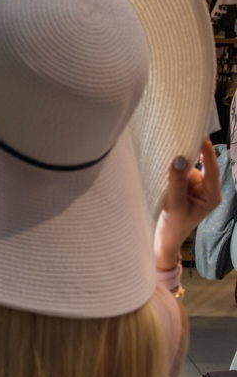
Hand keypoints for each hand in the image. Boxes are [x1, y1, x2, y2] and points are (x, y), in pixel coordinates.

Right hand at [154, 139, 221, 269]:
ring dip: (177, 165)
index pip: (212, 169)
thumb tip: (180, 159)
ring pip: (188, 167)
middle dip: (189, 156)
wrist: (164, 240)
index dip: (207, 151)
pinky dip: (172, 171)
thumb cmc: (172, 227)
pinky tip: (163, 174)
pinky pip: (180, 172)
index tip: (200, 135)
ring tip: (164, 168)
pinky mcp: (185, 186)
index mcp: (212, 195)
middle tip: (177, 141)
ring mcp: (196, 187)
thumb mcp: (174, 205)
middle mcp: (207, 189)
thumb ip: (177, 182)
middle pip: (201, 165)